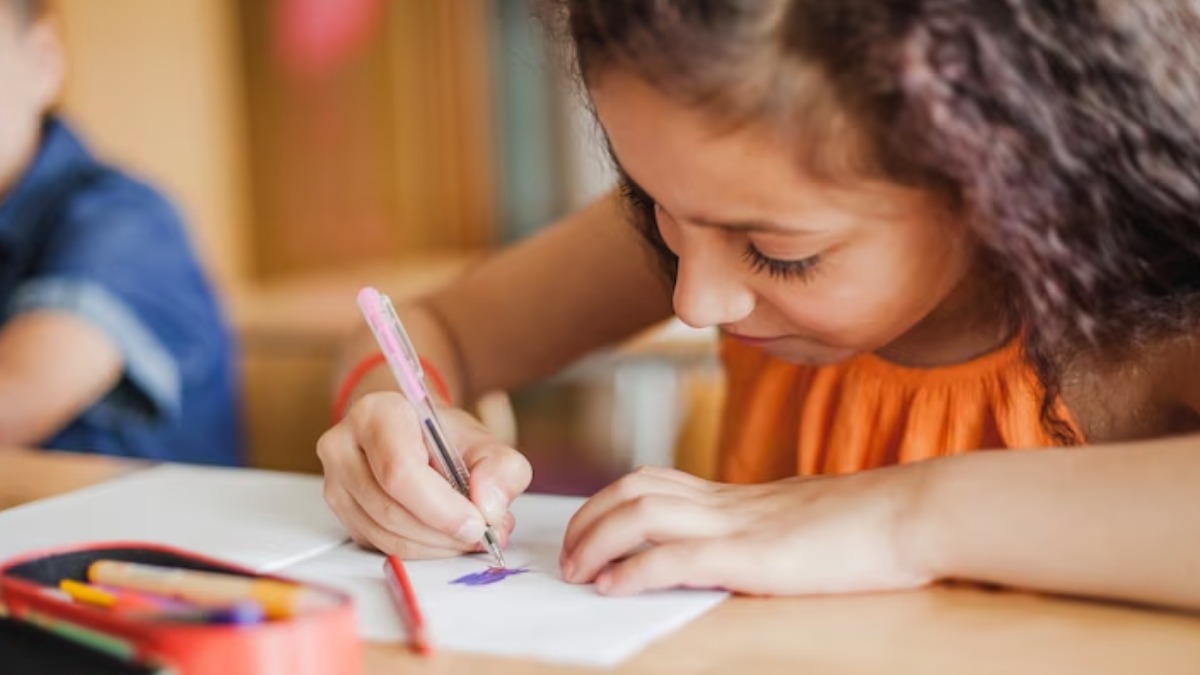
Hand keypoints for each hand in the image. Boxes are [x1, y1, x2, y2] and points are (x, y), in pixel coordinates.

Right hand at [317, 391, 532, 558]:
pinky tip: (444, 537)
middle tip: (481, 534)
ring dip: (435, 546)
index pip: (400, 469)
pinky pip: (380, 546)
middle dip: (443, 531)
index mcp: (377, 413)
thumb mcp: (484, 442)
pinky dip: (420, 551)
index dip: (440, 506)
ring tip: (468, 534)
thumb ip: (501, 469)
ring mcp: (336, 482)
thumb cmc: (444, 439)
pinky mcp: (342, 514)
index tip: (477, 523)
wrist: (417, 439)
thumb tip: (489, 507)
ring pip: (385, 533)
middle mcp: (344, 445)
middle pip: (390, 507)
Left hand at [559, 465, 933, 595]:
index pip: (654, 482)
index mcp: (737, 496)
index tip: (589, 531)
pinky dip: (636, 569)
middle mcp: (728, 503)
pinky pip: (678, 556)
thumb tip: (735, 547)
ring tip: (578, 573)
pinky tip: (614, 587)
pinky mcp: (754, 556)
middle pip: (635, 490)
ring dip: (598, 543)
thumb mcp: (799, 520)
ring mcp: (739, 525)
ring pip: (643, 515)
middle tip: (569, 557)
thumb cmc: (867, 525)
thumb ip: (761, 527)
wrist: (911, 514)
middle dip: (590, 521)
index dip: (609, 502)